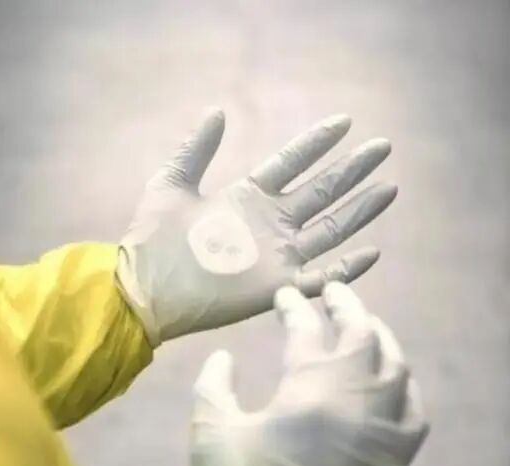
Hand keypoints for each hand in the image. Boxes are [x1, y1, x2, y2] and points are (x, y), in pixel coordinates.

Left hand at [117, 110, 396, 344]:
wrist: (144, 287)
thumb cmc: (153, 238)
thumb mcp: (172, 182)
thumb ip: (196, 148)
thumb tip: (217, 110)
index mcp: (248, 196)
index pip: (292, 162)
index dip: (317, 142)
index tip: (344, 121)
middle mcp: (269, 223)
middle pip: (321, 191)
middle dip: (351, 170)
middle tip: (382, 147)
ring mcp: (276, 255)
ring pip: (330, 228)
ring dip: (360, 210)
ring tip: (389, 187)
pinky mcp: (277, 287)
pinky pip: (321, 278)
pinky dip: (348, 269)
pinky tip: (373, 252)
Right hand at [190, 283, 428, 465]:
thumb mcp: (212, 436)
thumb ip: (213, 388)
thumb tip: (223, 357)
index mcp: (309, 392)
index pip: (305, 330)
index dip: (292, 307)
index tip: (283, 296)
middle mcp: (355, 401)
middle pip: (361, 335)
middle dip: (346, 305)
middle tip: (332, 290)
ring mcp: (382, 429)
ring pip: (395, 366)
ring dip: (380, 337)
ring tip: (365, 323)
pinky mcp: (396, 459)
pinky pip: (414, 410)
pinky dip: (405, 386)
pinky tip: (393, 380)